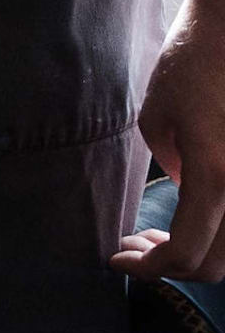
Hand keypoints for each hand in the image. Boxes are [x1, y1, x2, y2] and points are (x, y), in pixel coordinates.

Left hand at [120, 0, 224, 280]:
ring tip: (155, 236)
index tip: (117, 259)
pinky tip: (187, 215)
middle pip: (216, 264)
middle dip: (169, 266)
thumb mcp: (159, 118)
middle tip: (132, 247)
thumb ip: (173, 169)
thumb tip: (187, 194)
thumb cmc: (193, 64)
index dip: (149, 268)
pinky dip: (217, 232)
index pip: (186, 251)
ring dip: (195, 254)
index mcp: (216, 175)